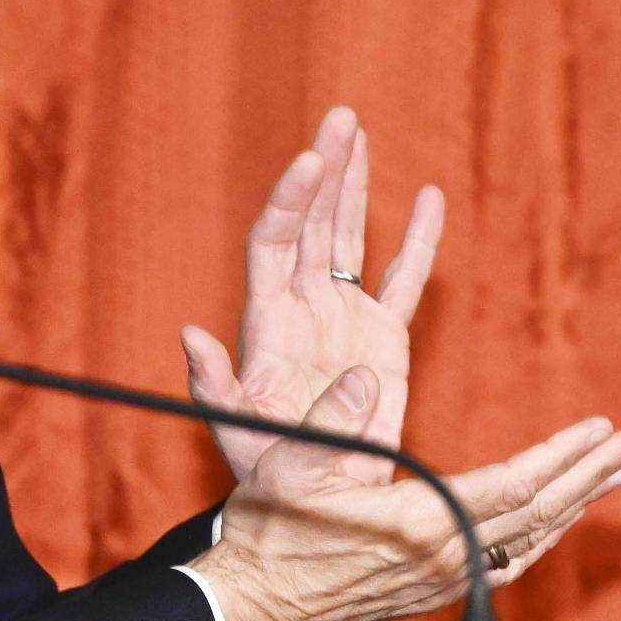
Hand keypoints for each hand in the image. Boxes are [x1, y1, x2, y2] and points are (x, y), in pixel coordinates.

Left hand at [183, 107, 444, 482]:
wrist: (316, 502)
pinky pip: (402, 280)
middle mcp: (303, 308)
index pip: (277, 241)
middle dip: (327, 169)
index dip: (292, 199)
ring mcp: (343, 317)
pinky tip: (428, 199)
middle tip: (341, 118)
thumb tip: (191, 335)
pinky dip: (417, 241)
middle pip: (313, 223)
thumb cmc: (270, 475)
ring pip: (350, 238)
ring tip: (359, 132)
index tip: (310, 160)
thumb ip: (214, 387)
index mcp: (268, 323)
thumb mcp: (235, 434)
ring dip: (355, 186)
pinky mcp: (382, 338)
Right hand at [195, 368, 620, 620]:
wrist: (252, 606)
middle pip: (540, 513)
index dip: (565, 455)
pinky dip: (543, 534)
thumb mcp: (290, 463)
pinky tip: (558, 516)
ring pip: (532, 540)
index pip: (516, 484)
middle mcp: (445, 558)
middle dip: (593, 475)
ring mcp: (444, 580)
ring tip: (615, 473)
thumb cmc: (268, 532)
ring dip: (578, 504)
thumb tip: (365, 374)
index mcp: (420, 524)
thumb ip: (336, 416)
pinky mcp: (436, 592)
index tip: (604, 428)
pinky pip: (509, 562)